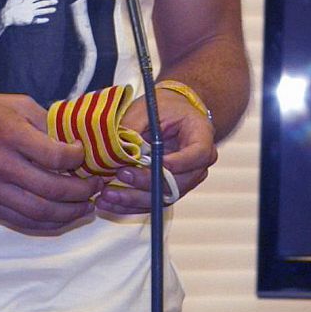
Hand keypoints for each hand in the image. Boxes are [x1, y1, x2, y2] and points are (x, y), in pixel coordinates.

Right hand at [0, 0, 57, 26]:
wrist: (5, 16)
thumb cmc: (8, 6)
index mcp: (27, 0)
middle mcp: (30, 6)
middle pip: (42, 4)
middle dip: (50, 2)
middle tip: (56, 1)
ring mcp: (30, 14)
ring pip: (41, 11)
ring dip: (48, 10)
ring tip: (54, 9)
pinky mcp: (28, 20)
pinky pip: (37, 20)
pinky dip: (42, 20)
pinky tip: (47, 19)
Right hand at [0, 91, 103, 233]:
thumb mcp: (12, 103)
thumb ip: (44, 120)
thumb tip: (73, 136)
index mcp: (10, 134)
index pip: (57, 157)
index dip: (80, 159)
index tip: (86, 155)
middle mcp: (0, 165)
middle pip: (53, 190)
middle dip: (83, 192)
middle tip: (97, 186)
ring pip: (39, 213)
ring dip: (70, 214)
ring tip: (87, 206)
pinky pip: (21, 222)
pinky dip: (46, 224)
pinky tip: (62, 218)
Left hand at [95, 88, 216, 215]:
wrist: (172, 113)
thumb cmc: (165, 107)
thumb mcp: (150, 109)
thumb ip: (135, 126)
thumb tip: (118, 149)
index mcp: (202, 137)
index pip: (196, 155)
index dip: (173, 163)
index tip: (146, 162)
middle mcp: (198, 164)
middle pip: (178, 182)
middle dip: (146, 183)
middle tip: (121, 175)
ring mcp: (185, 180)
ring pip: (163, 197)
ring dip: (134, 199)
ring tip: (108, 195)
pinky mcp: (169, 189)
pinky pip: (152, 201)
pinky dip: (130, 204)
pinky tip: (111, 203)